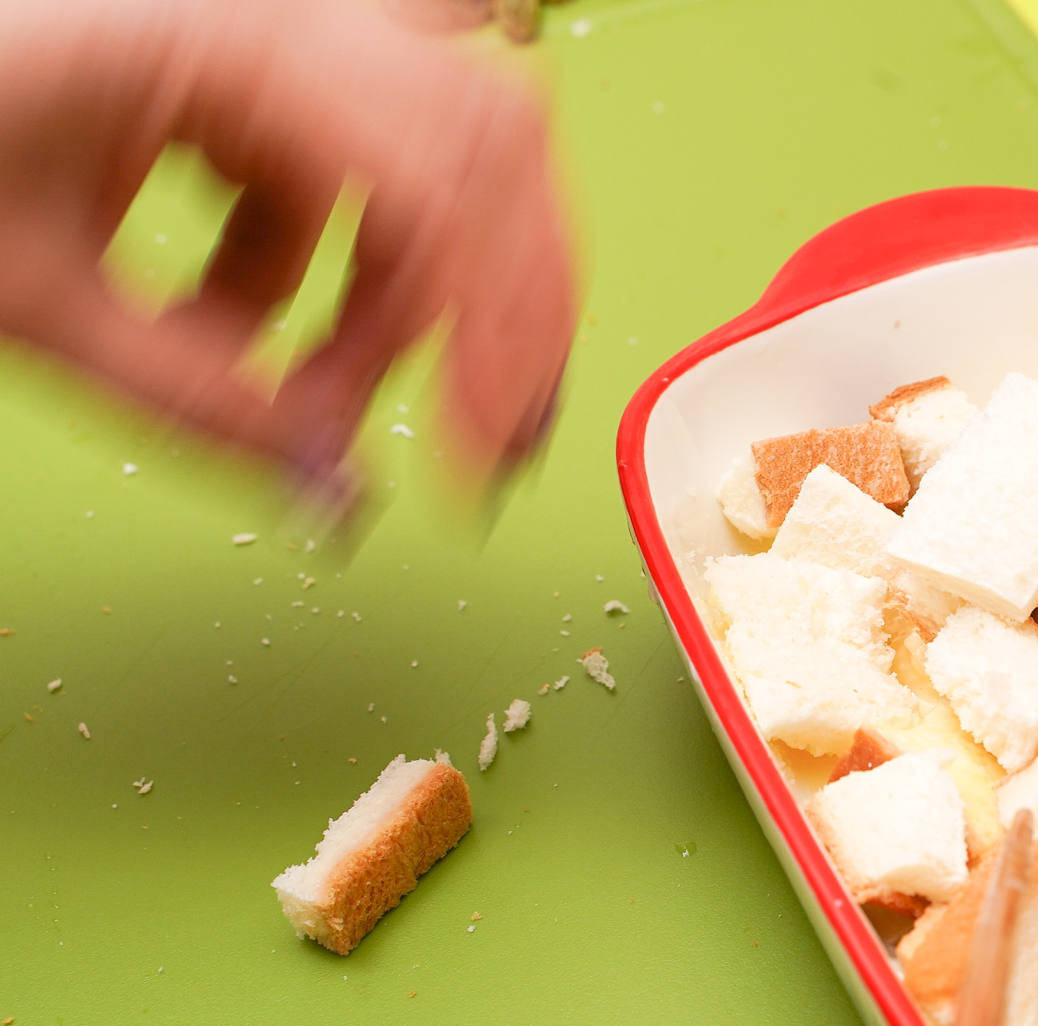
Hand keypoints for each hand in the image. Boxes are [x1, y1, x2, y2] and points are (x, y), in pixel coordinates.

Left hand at [0, 0, 575, 485]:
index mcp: (230, 35)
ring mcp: (281, 25)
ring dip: (425, 284)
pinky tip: (238, 308)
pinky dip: (335, 260)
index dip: (490, 332)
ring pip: (454, 145)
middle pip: (494, 139)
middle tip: (492, 428)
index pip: (447, 182)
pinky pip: (364, 161)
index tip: (479, 455)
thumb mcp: (31, 296)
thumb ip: (198, 405)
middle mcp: (282, 9)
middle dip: (512, 301)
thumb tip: (334, 487)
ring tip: (323, 379)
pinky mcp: (259, 61)